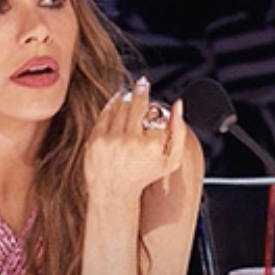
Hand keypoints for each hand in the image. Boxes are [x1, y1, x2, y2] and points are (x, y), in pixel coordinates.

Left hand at [84, 78, 186, 206]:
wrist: (113, 191)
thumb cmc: (144, 175)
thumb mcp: (170, 160)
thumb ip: (179, 132)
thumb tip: (178, 104)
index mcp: (149, 146)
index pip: (154, 113)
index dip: (153, 104)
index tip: (151, 97)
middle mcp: (129, 142)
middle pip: (136, 104)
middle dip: (140, 90)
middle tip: (143, 83)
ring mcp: (110, 141)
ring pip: (119, 106)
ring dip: (126, 96)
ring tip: (130, 93)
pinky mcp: (95, 140)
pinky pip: (105, 114)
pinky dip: (111, 104)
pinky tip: (117, 101)